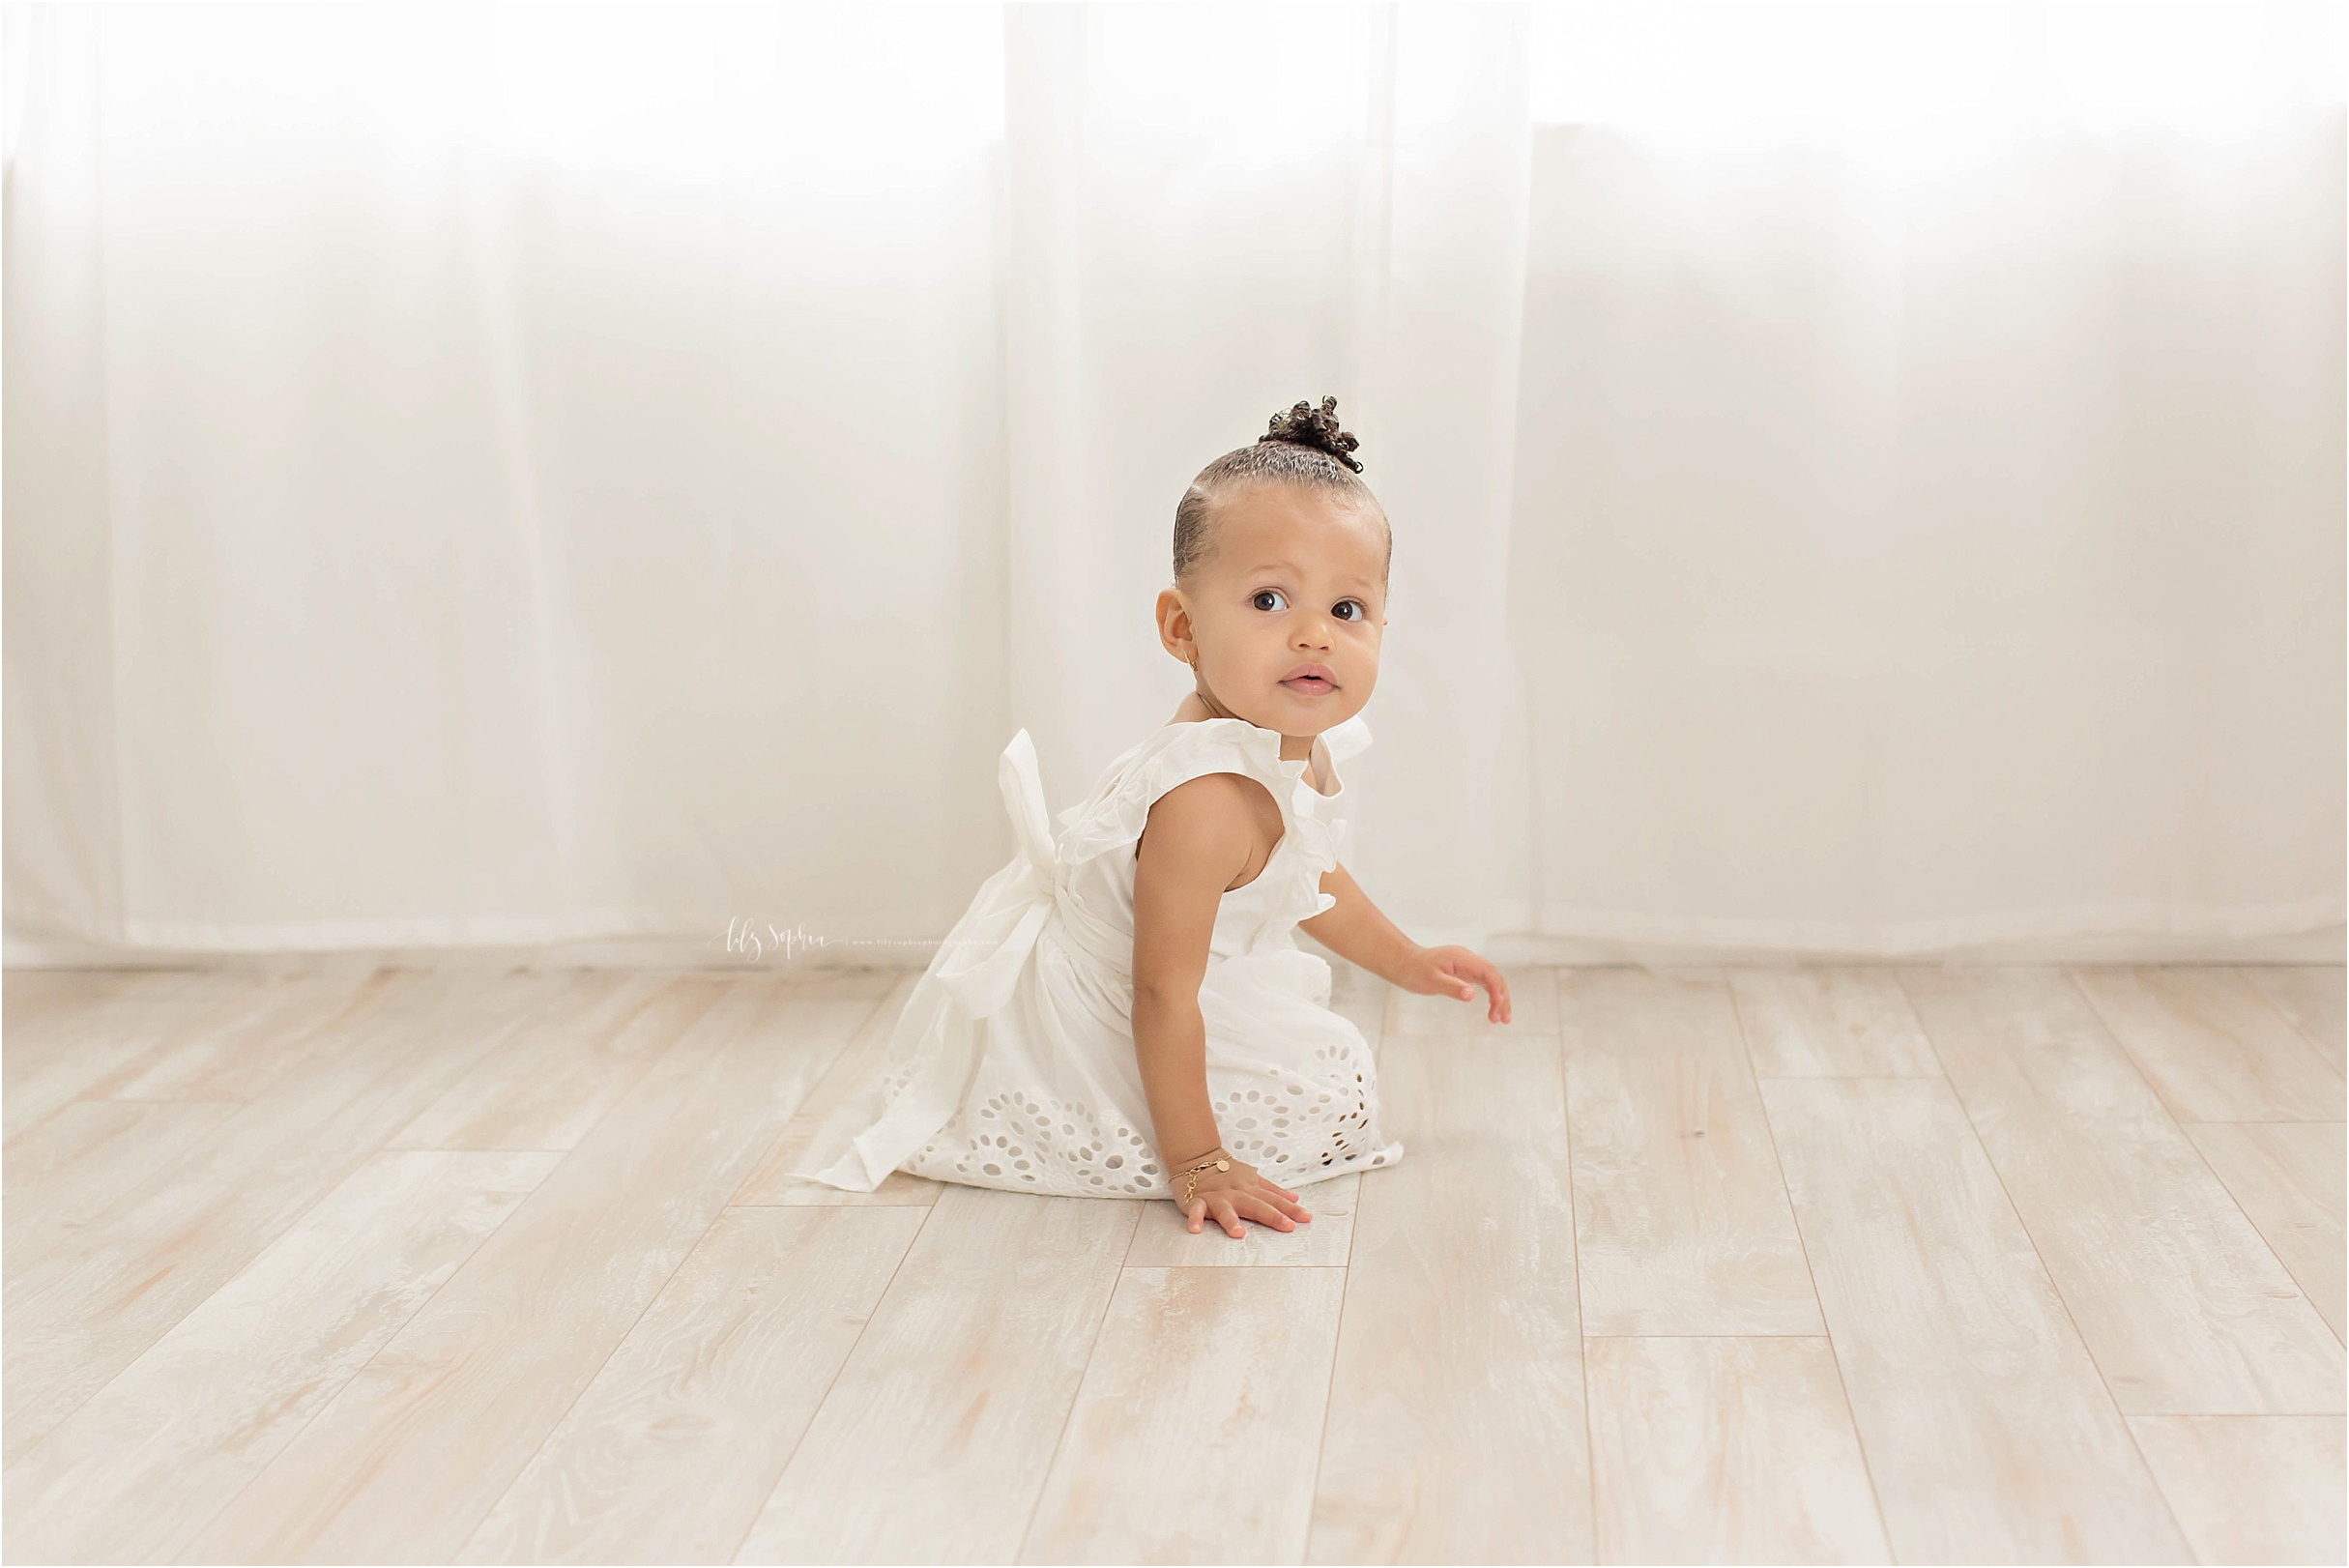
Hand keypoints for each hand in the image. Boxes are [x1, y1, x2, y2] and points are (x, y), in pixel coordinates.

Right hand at [1169, 1149, 1314, 1237]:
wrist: (1197, 1159)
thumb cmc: (1227, 1173)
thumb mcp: (1253, 1179)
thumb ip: (1273, 1191)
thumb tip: (1295, 1198)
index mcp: (1250, 1188)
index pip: (1274, 1200)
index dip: (1290, 1209)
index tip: (1306, 1218)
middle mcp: (1236, 1192)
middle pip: (1256, 1205)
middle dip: (1272, 1215)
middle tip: (1288, 1226)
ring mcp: (1216, 1197)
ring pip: (1225, 1208)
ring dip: (1231, 1220)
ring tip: (1238, 1233)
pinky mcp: (1197, 1200)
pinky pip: (1196, 1209)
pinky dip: (1195, 1218)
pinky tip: (1196, 1229)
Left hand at [1397, 944, 1511, 1023]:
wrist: (1406, 964)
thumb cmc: (1416, 970)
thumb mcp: (1432, 980)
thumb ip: (1452, 987)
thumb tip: (1471, 995)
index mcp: (1462, 958)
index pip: (1487, 970)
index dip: (1497, 986)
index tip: (1498, 1003)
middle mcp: (1468, 960)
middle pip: (1493, 977)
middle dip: (1501, 997)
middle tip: (1502, 1019)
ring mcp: (1468, 967)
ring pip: (1491, 982)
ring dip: (1499, 999)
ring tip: (1501, 1020)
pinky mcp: (1466, 974)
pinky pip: (1484, 984)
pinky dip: (1491, 997)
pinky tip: (1493, 1009)